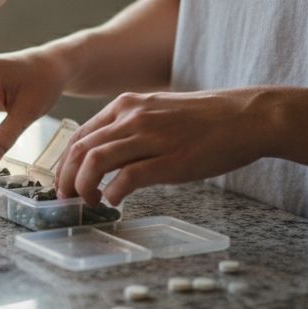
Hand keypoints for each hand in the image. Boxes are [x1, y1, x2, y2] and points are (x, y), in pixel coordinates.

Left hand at [55, 89, 273, 205]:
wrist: (245, 117)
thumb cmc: (205, 120)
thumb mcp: (158, 112)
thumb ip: (131, 128)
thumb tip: (108, 155)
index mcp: (127, 105)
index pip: (80, 134)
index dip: (64, 161)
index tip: (62, 181)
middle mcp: (133, 117)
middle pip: (80, 149)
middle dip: (65, 177)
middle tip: (65, 198)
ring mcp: (150, 137)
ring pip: (95, 161)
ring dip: (83, 187)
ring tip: (87, 203)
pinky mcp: (169, 160)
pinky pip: (127, 178)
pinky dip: (112, 193)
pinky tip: (113, 202)